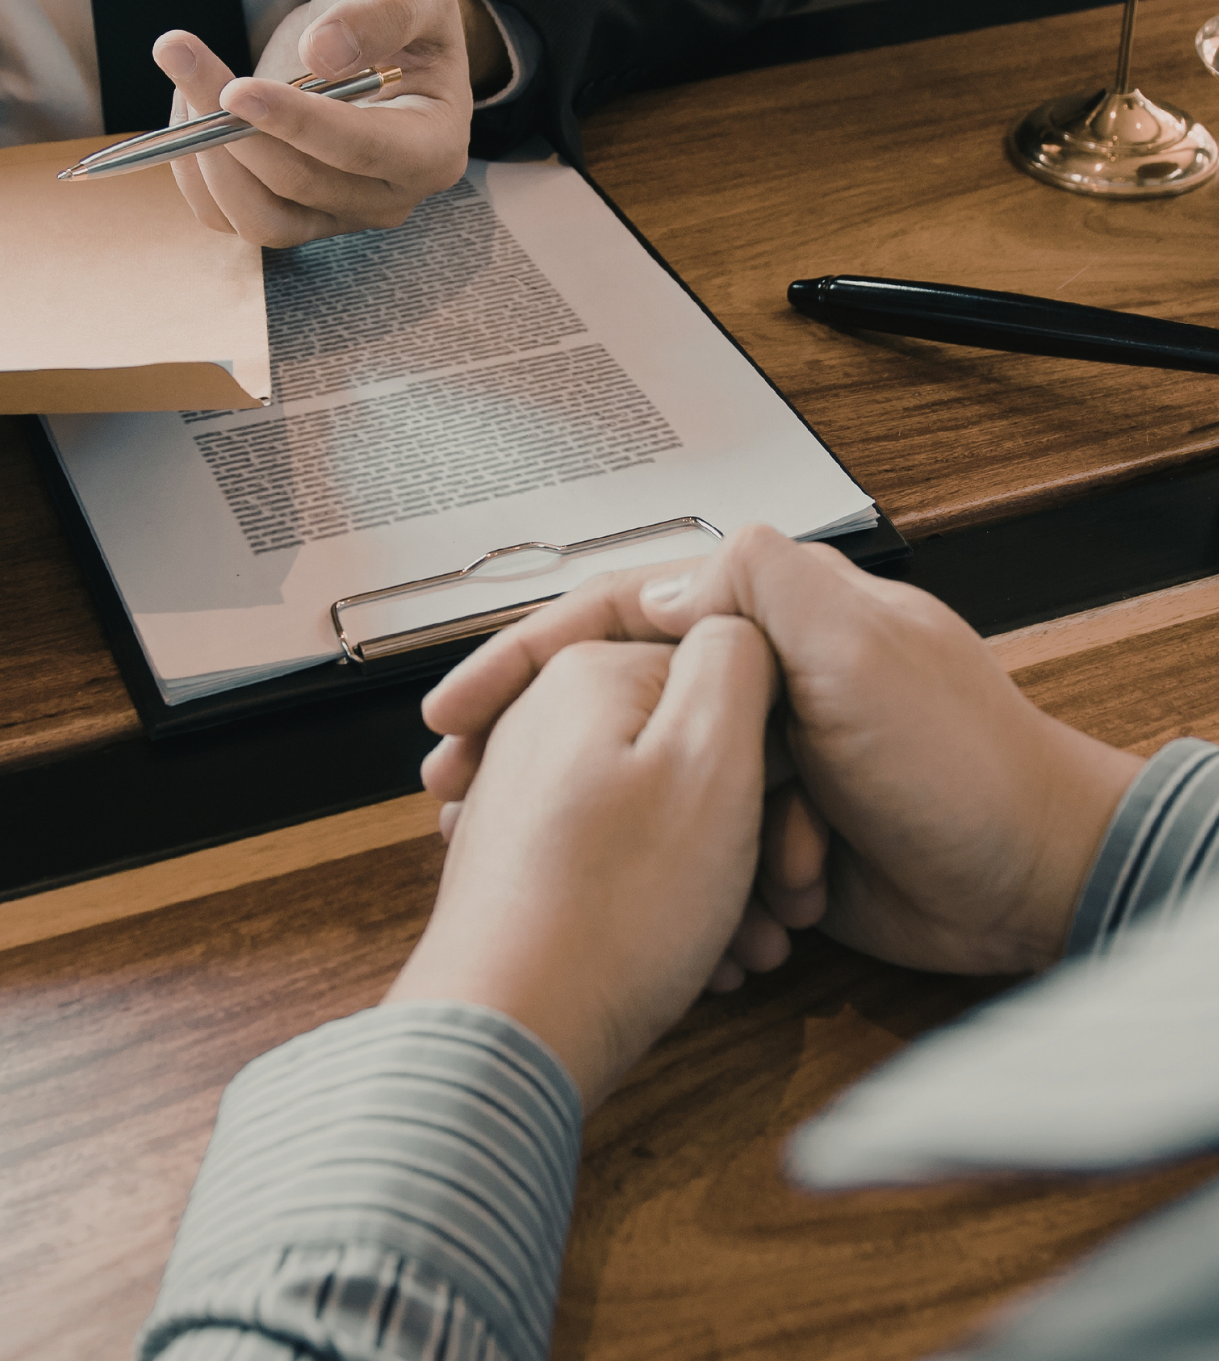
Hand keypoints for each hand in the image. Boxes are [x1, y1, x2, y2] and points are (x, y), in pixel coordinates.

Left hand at [151, 0, 505, 247]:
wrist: (381, 38)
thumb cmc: (405, 10)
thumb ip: (380, 12)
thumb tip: (321, 54)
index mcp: (434, 147)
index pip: (362, 150)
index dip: (297, 124)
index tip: (236, 88)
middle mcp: (389, 197)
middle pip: (299, 185)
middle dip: (231, 125)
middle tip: (179, 51)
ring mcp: (337, 215)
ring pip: (258, 218)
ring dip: (205, 154)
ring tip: (184, 75)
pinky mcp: (292, 216)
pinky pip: (229, 215)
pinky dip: (196, 168)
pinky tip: (189, 102)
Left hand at [387, 617, 777, 1110]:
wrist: (512, 1030)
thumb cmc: (610, 911)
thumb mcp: (712, 761)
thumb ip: (736, 660)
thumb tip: (739, 620)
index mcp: (589, 671)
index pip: (725, 671)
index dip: (777, 751)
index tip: (795, 818)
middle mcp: (548, 714)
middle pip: (693, 745)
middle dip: (753, 822)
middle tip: (785, 893)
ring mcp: (535, 783)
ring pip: (668, 808)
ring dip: (724, 872)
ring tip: (750, 939)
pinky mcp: (533, 849)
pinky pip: (629, 852)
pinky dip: (675, 897)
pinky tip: (706, 955)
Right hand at [423, 525, 1143, 977]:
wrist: (1035, 881)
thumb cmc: (962, 760)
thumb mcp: (859, 649)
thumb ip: (762, 587)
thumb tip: (662, 583)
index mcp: (770, 615)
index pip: (616, 612)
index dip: (525, 656)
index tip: (454, 711)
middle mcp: (757, 679)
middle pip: (611, 695)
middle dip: (529, 747)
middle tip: (456, 798)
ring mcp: (760, 760)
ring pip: (641, 778)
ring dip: (592, 821)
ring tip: (512, 859)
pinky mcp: (770, 835)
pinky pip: (687, 848)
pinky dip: (659, 876)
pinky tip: (623, 906)